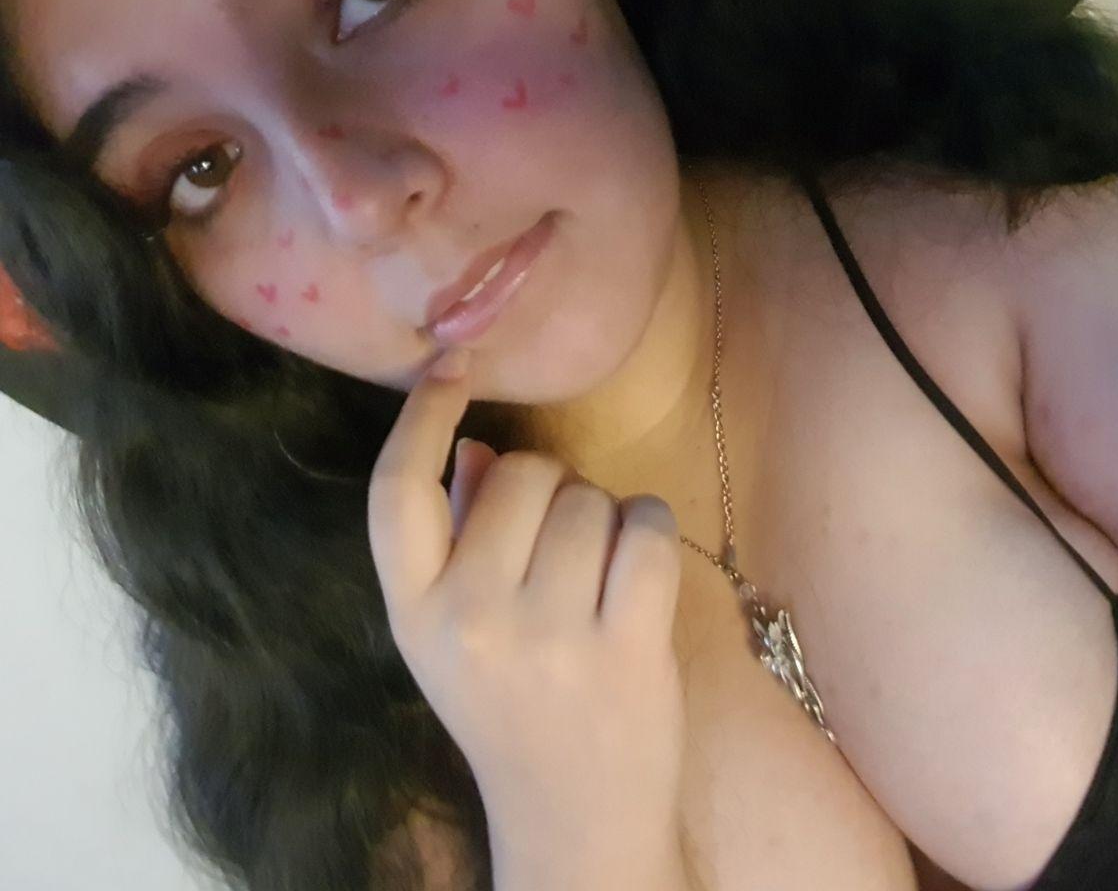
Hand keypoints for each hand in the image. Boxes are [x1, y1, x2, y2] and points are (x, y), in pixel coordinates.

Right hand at [367, 349, 688, 876]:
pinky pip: (648, 528)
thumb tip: (477, 445)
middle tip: (559, 550)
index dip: (420, 419)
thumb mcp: (452, 634)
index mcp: (413, 612)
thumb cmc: (511, 708)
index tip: (450, 367)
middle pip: (525, 474)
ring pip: (592, 498)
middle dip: (553, 490)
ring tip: (598, 580)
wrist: (572, 817)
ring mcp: (548, 635)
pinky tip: (640, 576)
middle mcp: (470, 618)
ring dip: (607, 520)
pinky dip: (653, 534)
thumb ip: (457, 539)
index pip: (396, 492)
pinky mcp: (625, 647)